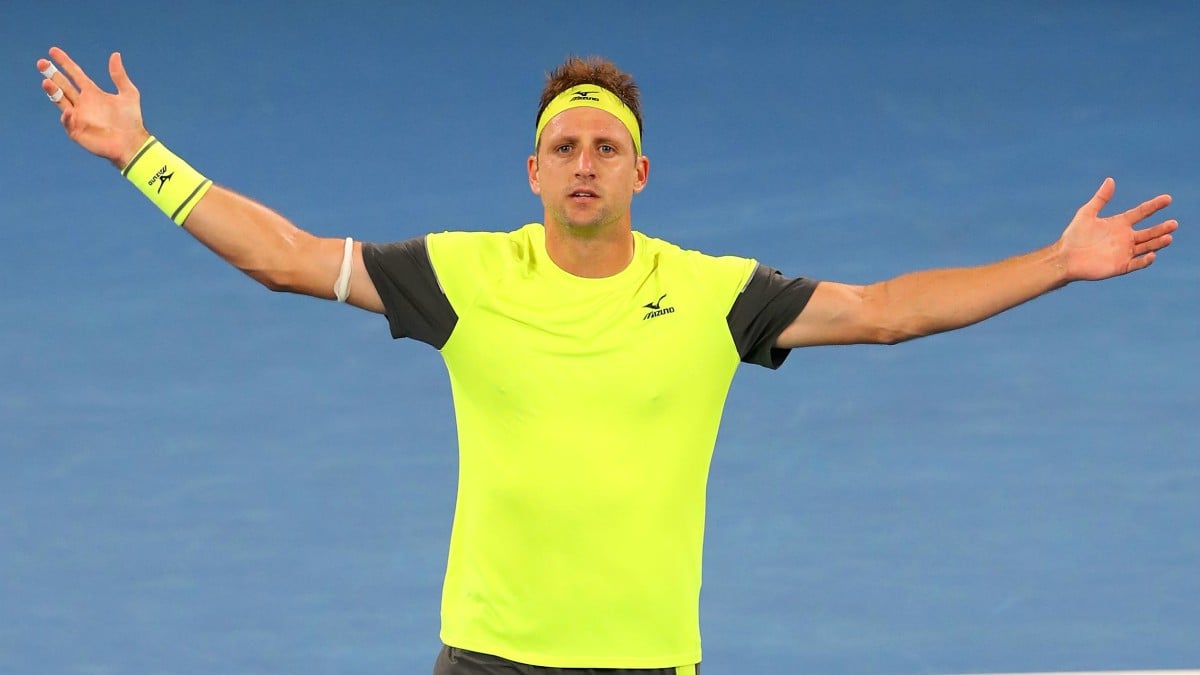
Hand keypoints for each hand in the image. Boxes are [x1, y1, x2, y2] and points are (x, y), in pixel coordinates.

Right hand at [38, 46, 149, 168]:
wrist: (132, 143)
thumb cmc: (132, 120)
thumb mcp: (128, 94)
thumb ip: (119, 76)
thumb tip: (115, 54)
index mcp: (92, 93)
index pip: (75, 74)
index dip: (64, 62)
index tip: (53, 50)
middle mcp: (82, 103)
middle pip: (63, 85)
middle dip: (52, 74)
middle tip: (41, 63)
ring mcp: (78, 116)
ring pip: (60, 100)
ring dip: (52, 91)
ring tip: (46, 81)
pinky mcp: (77, 131)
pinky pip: (68, 121)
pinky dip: (66, 116)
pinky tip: (68, 110)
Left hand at [1058, 178, 1176, 280]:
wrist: (1065, 257)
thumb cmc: (1074, 235)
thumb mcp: (1087, 213)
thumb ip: (1100, 198)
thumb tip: (1110, 180)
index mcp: (1119, 223)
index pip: (1141, 212)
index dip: (1154, 206)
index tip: (1167, 199)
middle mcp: (1125, 237)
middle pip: (1149, 232)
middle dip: (1161, 228)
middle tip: (1173, 224)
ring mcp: (1124, 252)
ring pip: (1146, 247)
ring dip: (1157, 243)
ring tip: (1168, 237)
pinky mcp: (1120, 266)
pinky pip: (1136, 264)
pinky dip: (1145, 260)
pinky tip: (1151, 255)